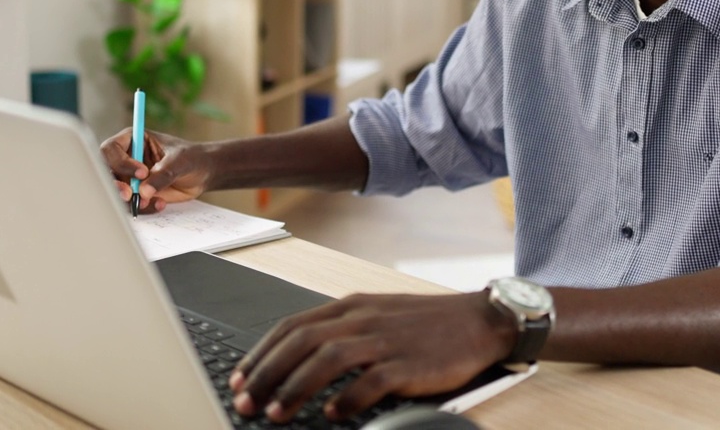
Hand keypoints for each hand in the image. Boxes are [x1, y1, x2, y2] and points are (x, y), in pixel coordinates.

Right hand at [99, 128, 213, 211]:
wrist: (203, 173)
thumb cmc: (192, 157)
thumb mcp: (180, 161)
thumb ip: (163, 174)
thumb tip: (144, 191)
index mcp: (132, 140)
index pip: (111, 149)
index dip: (121, 162)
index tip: (142, 173)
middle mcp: (126, 158)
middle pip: (105, 172)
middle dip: (115, 185)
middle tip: (130, 195)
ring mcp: (129, 177)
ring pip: (115, 191)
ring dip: (129, 200)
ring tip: (150, 201)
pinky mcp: (137, 193)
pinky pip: (130, 204)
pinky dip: (142, 207)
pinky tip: (160, 203)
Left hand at [229, 292, 515, 422]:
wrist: (480, 319)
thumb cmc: (426, 323)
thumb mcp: (377, 316)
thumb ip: (341, 332)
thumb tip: (297, 360)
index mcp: (352, 305)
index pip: (292, 325)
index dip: (260, 352)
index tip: (239, 377)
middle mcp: (364, 318)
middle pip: (302, 341)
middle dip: (266, 373)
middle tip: (245, 401)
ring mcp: (387, 339)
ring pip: (328, 358)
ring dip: (296, 387)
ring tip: (276, 412)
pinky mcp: (410, 363)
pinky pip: (371, 380)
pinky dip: (347, 398)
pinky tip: (332, 413)